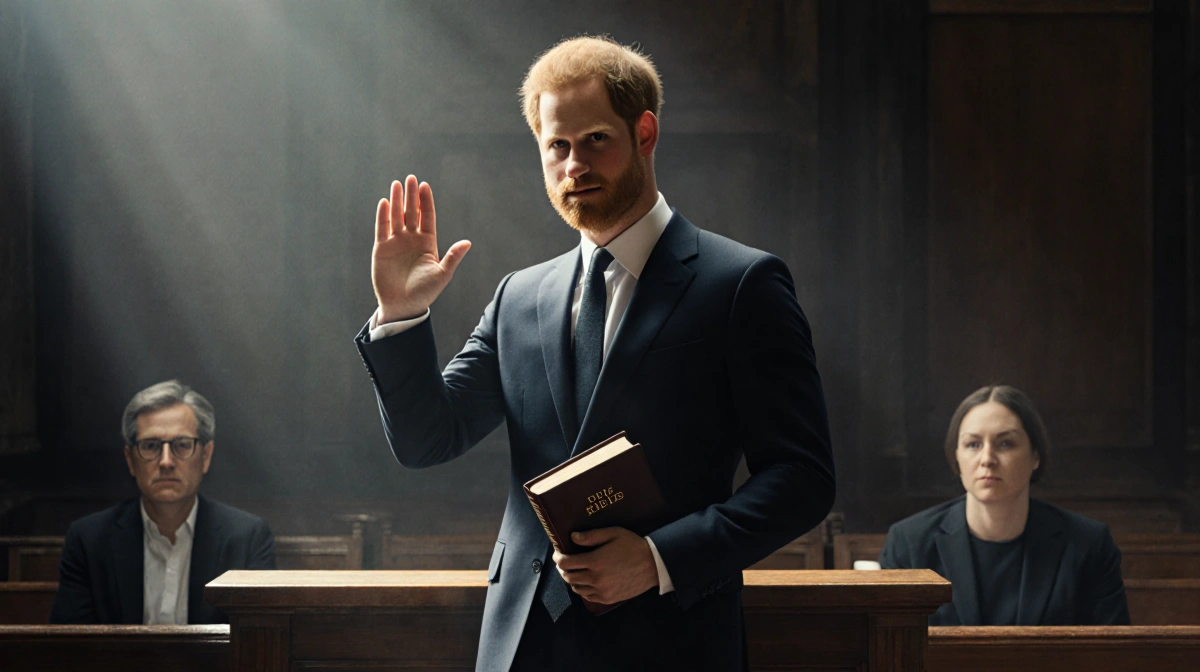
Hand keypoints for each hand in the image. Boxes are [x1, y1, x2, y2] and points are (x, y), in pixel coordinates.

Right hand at [372, 175, 471, 322]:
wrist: (403, 307)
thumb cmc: (424, 293)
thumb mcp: (442, 274)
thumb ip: (453, 257)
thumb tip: (468, 242)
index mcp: (427, 243)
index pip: (427, 217)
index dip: (426, 201)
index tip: (425, 186)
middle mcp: (411, 239)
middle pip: (411, 212)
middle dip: (411, 196)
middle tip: (411, 178)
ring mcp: (396, 243)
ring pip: (396, 216)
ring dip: (396, 201)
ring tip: (397, 184)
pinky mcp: (381, 249)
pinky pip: (382, 228)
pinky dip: (383, 215)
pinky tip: (384, 202)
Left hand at [552, 527, 658, 604]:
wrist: (653, 565)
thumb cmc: (633, 546)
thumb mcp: (613, 533)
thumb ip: (591, 536)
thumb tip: (573, 537)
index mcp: (595, 561)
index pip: (566, 563)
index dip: (558, 558)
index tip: (558, 553)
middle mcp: (596, 579)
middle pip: (568, 577)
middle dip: (562, 568)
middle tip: (564, 562)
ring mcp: (602, 591)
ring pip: (576, 588)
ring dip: (571, 579)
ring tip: (573, 571)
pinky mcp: (608, 598)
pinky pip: (587, 597)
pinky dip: (582, 589)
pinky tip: (584, 582)